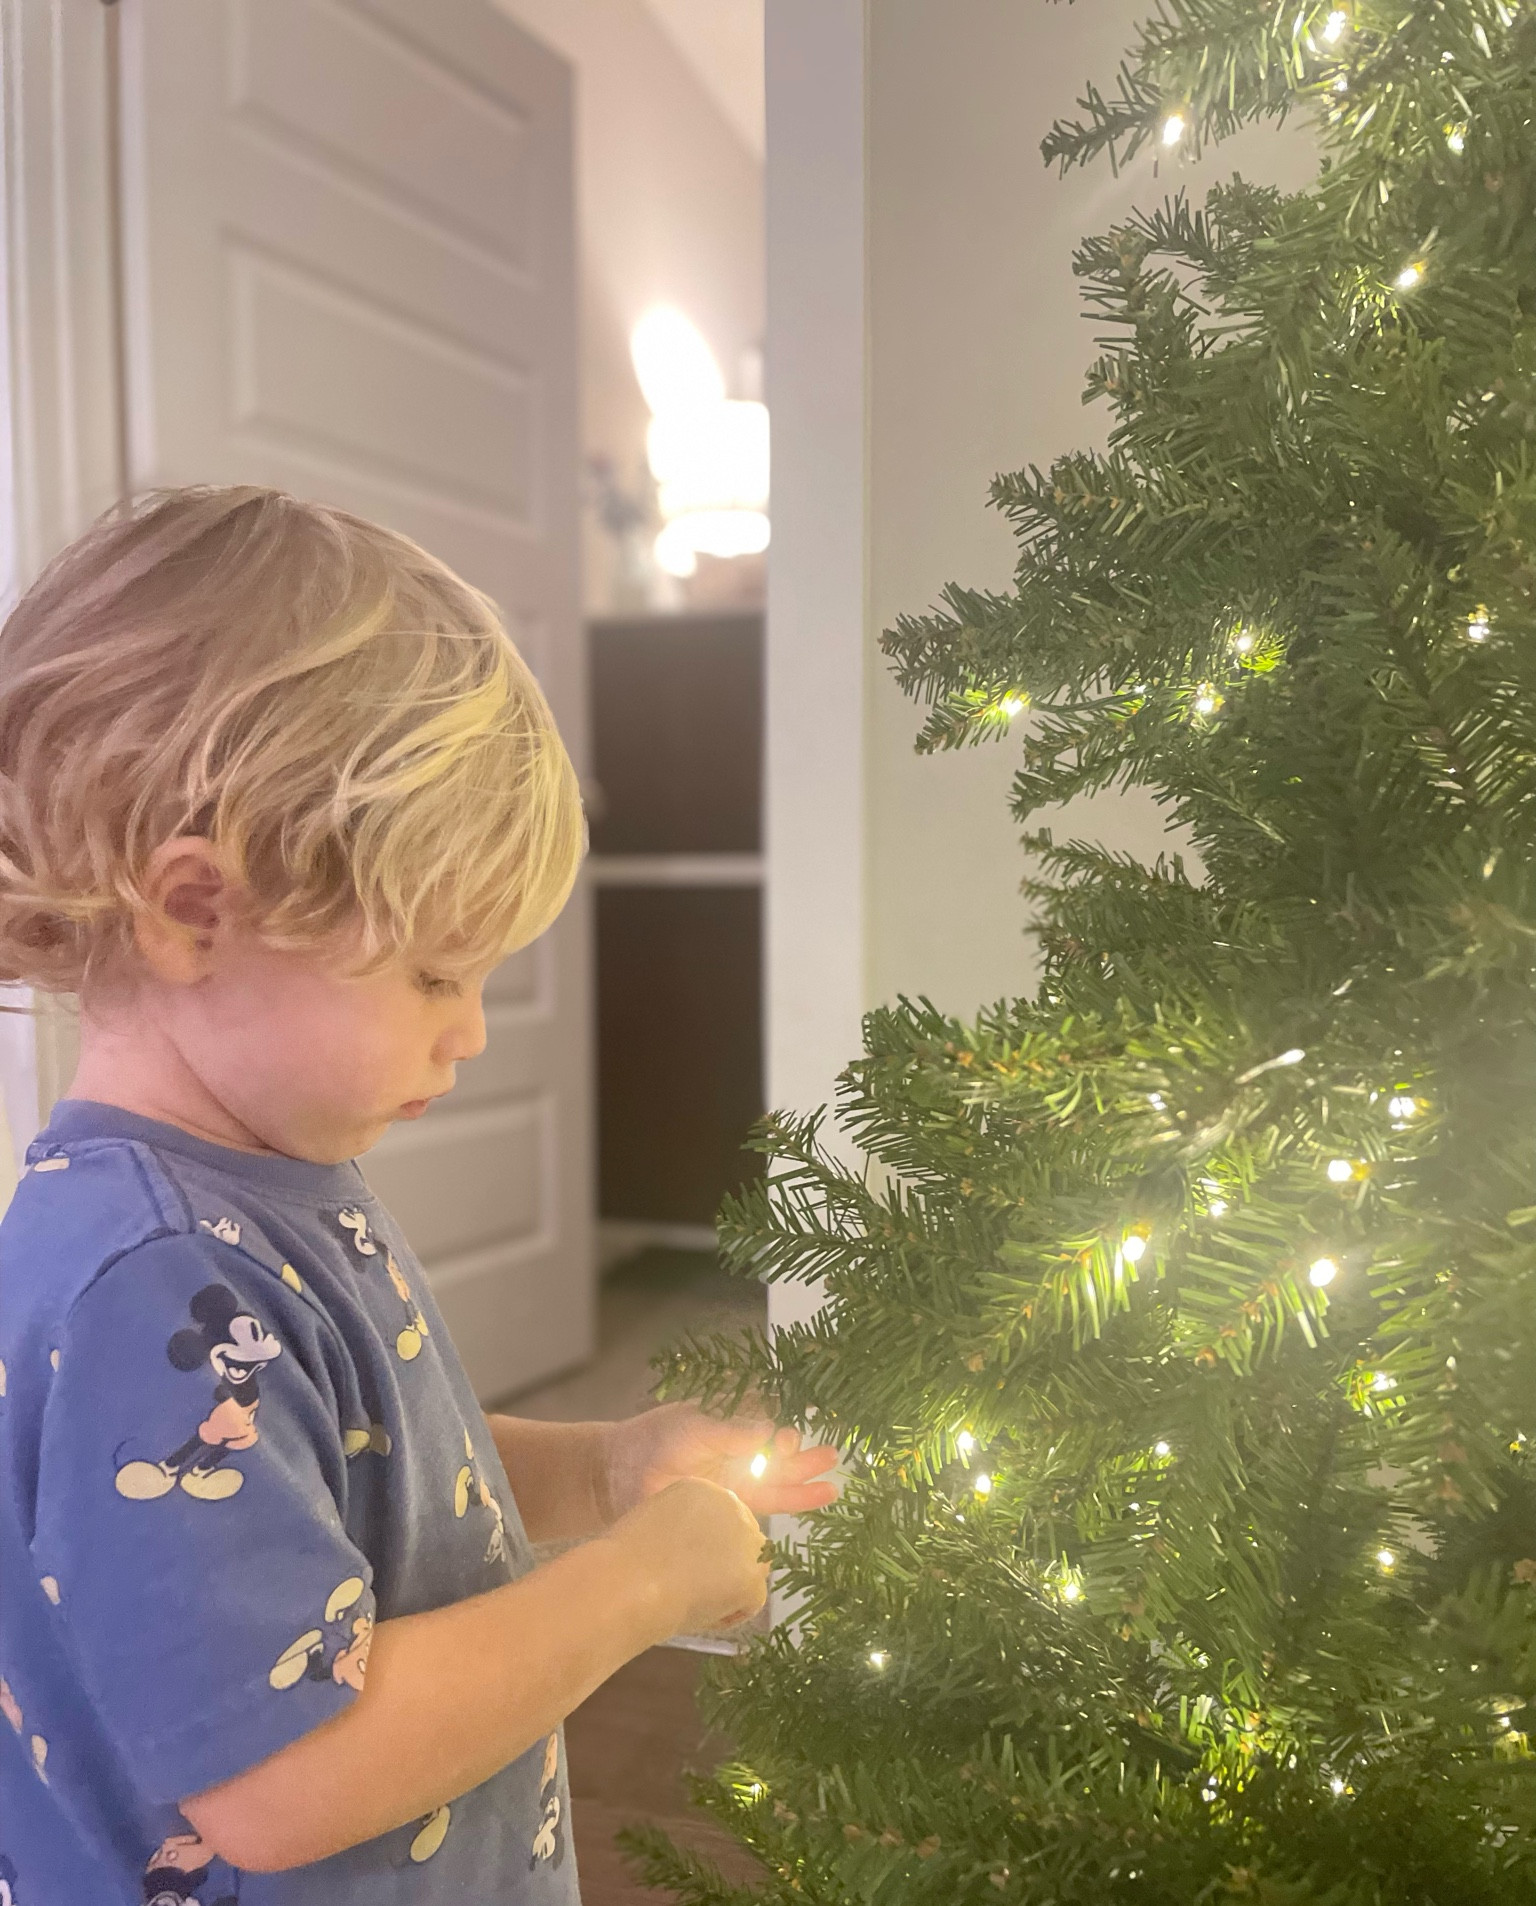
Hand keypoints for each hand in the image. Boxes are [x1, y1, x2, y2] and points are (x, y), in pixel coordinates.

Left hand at [600, 1402, 841, 1522]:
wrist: (620, 1475)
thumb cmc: (657, 1439)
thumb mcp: (697, 1427)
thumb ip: (735, 1431)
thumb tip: (774, 1431)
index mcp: (732, 1423)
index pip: (771, 1422)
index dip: (788, 1429)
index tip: (796, 1435)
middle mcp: (739, 1450)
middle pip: (780, 1454)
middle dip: (805, 1457)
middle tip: (831, 1455)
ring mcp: (737, 1479)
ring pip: (779, 1482)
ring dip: (805, 1483)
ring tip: (833, 1483)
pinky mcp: (733, 1505)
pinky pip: (768, 1503)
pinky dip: (792, 1502)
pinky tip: (817, 1498)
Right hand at [607, 1476, 770, 1635]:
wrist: (630, 1583)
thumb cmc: (624, 1559)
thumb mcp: (652, 1524)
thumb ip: (681, 1529)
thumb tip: (690, 1551)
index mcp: (701, 1488)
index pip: (719, 1520)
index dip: (704, 1548)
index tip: (682, 1566)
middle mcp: (731, 1504)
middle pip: (741, 1540)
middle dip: (724, 1564)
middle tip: (693, 1588)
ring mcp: (748, 1538)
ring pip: (750, 1569)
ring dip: (730, 1588)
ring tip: (693, 1602)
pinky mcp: (753, 1574)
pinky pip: (750, 1602)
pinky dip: (728, 1615)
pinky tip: (699, 1615)